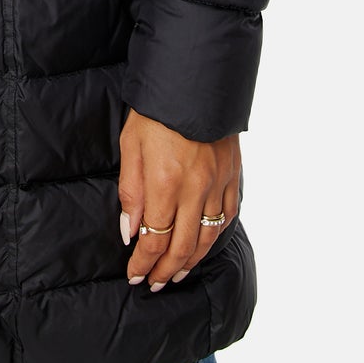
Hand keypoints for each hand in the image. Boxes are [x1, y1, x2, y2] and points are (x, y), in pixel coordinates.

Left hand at [117, 107, 240, 289]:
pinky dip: (216, 235)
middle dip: (166, 270)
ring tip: (177, 273)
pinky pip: (228, 214)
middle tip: (154, 284)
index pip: (154, 238)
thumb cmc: (156, 110)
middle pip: (183, 246)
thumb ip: (131, 191)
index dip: (143, 263)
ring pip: (208, 236)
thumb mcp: (131, 145)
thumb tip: (130, 232)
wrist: (194, 78)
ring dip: (192, 261)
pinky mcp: (232, 173)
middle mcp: (195, 188)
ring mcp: (218, 182)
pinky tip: (205, 243)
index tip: (134, 275)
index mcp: (165, 182)